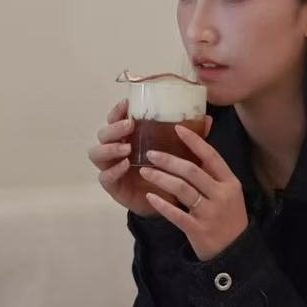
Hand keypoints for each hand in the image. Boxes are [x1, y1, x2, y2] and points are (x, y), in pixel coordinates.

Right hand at [88, 100, 214, 217]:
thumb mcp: (181, 152)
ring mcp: (111, 167)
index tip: (128, 103)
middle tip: (130, 126)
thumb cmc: (170, 172)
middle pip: (103, 134)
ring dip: (110, 148)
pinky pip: (105, 177)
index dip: (118, 110)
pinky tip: (125, 165)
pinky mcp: (113, 186)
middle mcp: (116, 149)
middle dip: (114, 128)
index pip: (116, 118)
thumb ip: (191, 137)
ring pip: (97, 153)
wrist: (167, 202)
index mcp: (129, 136)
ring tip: (126, 147)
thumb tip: (208, 119)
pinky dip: (113, 170)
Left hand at [139, 124, 248, 260]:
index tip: (177, 128)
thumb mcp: (229, 193)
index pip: (211, 156)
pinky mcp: (198, 229)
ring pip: (182, 189)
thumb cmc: (228, 218)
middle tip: (150, 153)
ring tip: (145, 171)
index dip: (194, 141)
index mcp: (230, 183)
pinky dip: (161, 204)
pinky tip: (149, 196)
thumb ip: (214, 173)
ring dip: (160, 178)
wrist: (235, 253)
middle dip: (169, 160)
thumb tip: (196, 146)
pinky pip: (175, 213)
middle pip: (192, 171)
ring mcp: (210, 213)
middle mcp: (221, 195)